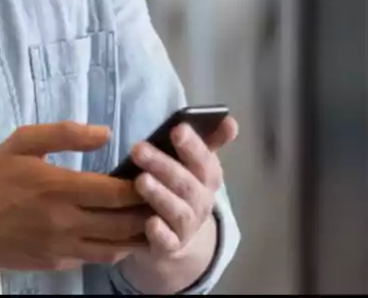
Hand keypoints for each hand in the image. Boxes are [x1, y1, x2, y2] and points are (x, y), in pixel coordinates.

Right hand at [0, 121, 151, 272]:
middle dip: (147, 212)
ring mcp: (62, 246)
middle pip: (123, 222)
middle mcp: (65, 221)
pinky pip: (95, 258)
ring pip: (116, 247)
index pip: (116, 191)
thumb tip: (105, 133)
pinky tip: (119, 236)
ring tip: (151, 222)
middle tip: (162, 200)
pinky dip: (113, 248)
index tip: (153, 176)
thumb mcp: (22, 142)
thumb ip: (64, 133)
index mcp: (58, 187)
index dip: (141, 186)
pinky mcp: (57, 263)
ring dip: (137, 236)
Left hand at [127, 117, 238, 259]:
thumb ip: (207, 141)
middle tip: (138, 148)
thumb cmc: (181, 188)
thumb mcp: (194, 166)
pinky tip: (149, 223)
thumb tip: (230, 120)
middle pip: (185, 183)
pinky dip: (159, 233)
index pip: (204, 161)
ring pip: (176, 210)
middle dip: (162, 165)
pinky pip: (167, 241)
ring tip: (140, 180)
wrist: (181, 239)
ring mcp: (186, 226)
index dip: (193, 146)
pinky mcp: (170, 246)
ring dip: (159, 195)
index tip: (177, 129)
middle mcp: (201, 202)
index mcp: (207, 178)